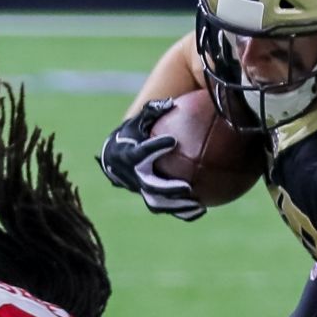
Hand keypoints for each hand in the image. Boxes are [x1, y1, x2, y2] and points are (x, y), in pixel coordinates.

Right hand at [98, 101, 204, 221]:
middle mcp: (133, 177)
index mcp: (129, 156)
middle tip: (187, 187)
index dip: (154, 148)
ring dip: (177, 207)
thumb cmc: (132, 134)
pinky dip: (182, 213)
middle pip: (150, 187)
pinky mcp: (149, 199)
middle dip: (168, 189)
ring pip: (157, 204)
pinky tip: (202, 211)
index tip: (172, 141)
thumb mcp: (139, 120)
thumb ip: (153, 111)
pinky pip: (166, 209)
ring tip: (198, 205)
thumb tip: (171, 103)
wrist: (115, 158)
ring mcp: (140, 191)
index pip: (141, 153)